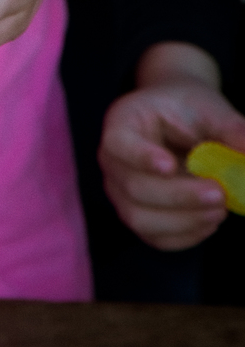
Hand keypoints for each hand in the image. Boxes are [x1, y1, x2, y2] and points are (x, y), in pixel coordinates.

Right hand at [99, 71, 244, 250]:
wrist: (178, 120)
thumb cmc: (188, 111)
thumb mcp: (209, 108)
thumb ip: (232, 129)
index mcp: (122, 123)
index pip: (118, 143)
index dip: (140, 157)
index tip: (170, 166)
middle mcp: (113, 161)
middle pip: (135, 188)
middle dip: (179, 196)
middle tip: (219, 193)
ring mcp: (121, 192)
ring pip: (141, 219)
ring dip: (184, 220)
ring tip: (219, 209)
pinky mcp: (138, 215)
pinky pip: (156, 237)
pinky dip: (186, 235)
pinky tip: (209, 220)